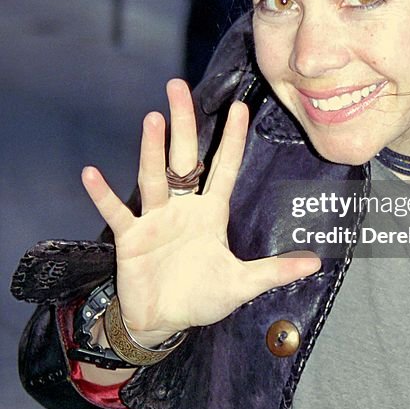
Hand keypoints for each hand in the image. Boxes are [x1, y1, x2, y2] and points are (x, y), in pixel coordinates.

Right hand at [82, 79, 320, 347]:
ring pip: (154, 176)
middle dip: (183, 123)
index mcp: (211, 212)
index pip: (224, 167)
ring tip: (152, 119)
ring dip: (152, 149)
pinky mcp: (131, 237)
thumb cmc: (203, 296)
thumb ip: (276, 270)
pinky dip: (104, 194)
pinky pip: (116, 211)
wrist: (163, 322)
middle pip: (184, 157)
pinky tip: (92, 173)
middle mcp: (183, 207)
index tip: (240, 107)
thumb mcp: (243, 284)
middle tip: (177, 86)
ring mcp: (155, 219)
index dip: (233, 139)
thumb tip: (317, 262)